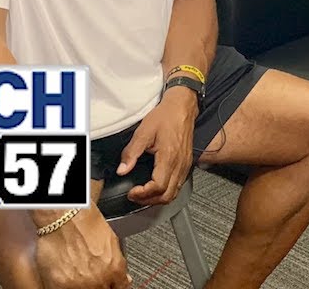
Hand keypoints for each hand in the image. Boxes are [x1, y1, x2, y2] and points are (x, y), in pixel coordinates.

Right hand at [34, 209, 129, 288]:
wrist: (64, 216)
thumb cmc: (85, 223)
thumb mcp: (111, 242)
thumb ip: (118, 264)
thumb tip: (124, 279)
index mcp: (115, 270)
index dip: (113, 286)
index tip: (110, 284)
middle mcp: (99, 280)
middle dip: (100, 285)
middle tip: (91, 276)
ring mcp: (79, 285)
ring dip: (83, 286)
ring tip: (78, 274)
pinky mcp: (60, 286)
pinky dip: (67, 287)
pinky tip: (66, 277)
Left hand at [118, 87, 198, 205]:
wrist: (182, 107)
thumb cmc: (165, 117)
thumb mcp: (143, 132)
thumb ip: (131, 152)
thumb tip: (122, 169)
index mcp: (169, 157)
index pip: (158, 186)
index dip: (143, 194)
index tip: (131, 192)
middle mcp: (179, 164)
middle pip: (166, 195)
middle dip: (149, 200)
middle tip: (135, 196)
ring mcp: (185, 165)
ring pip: (174, 193)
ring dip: (158, 198)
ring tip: (143, 194)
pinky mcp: (186, 163)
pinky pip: (178, 185)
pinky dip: (166, 191)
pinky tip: (156, 186)